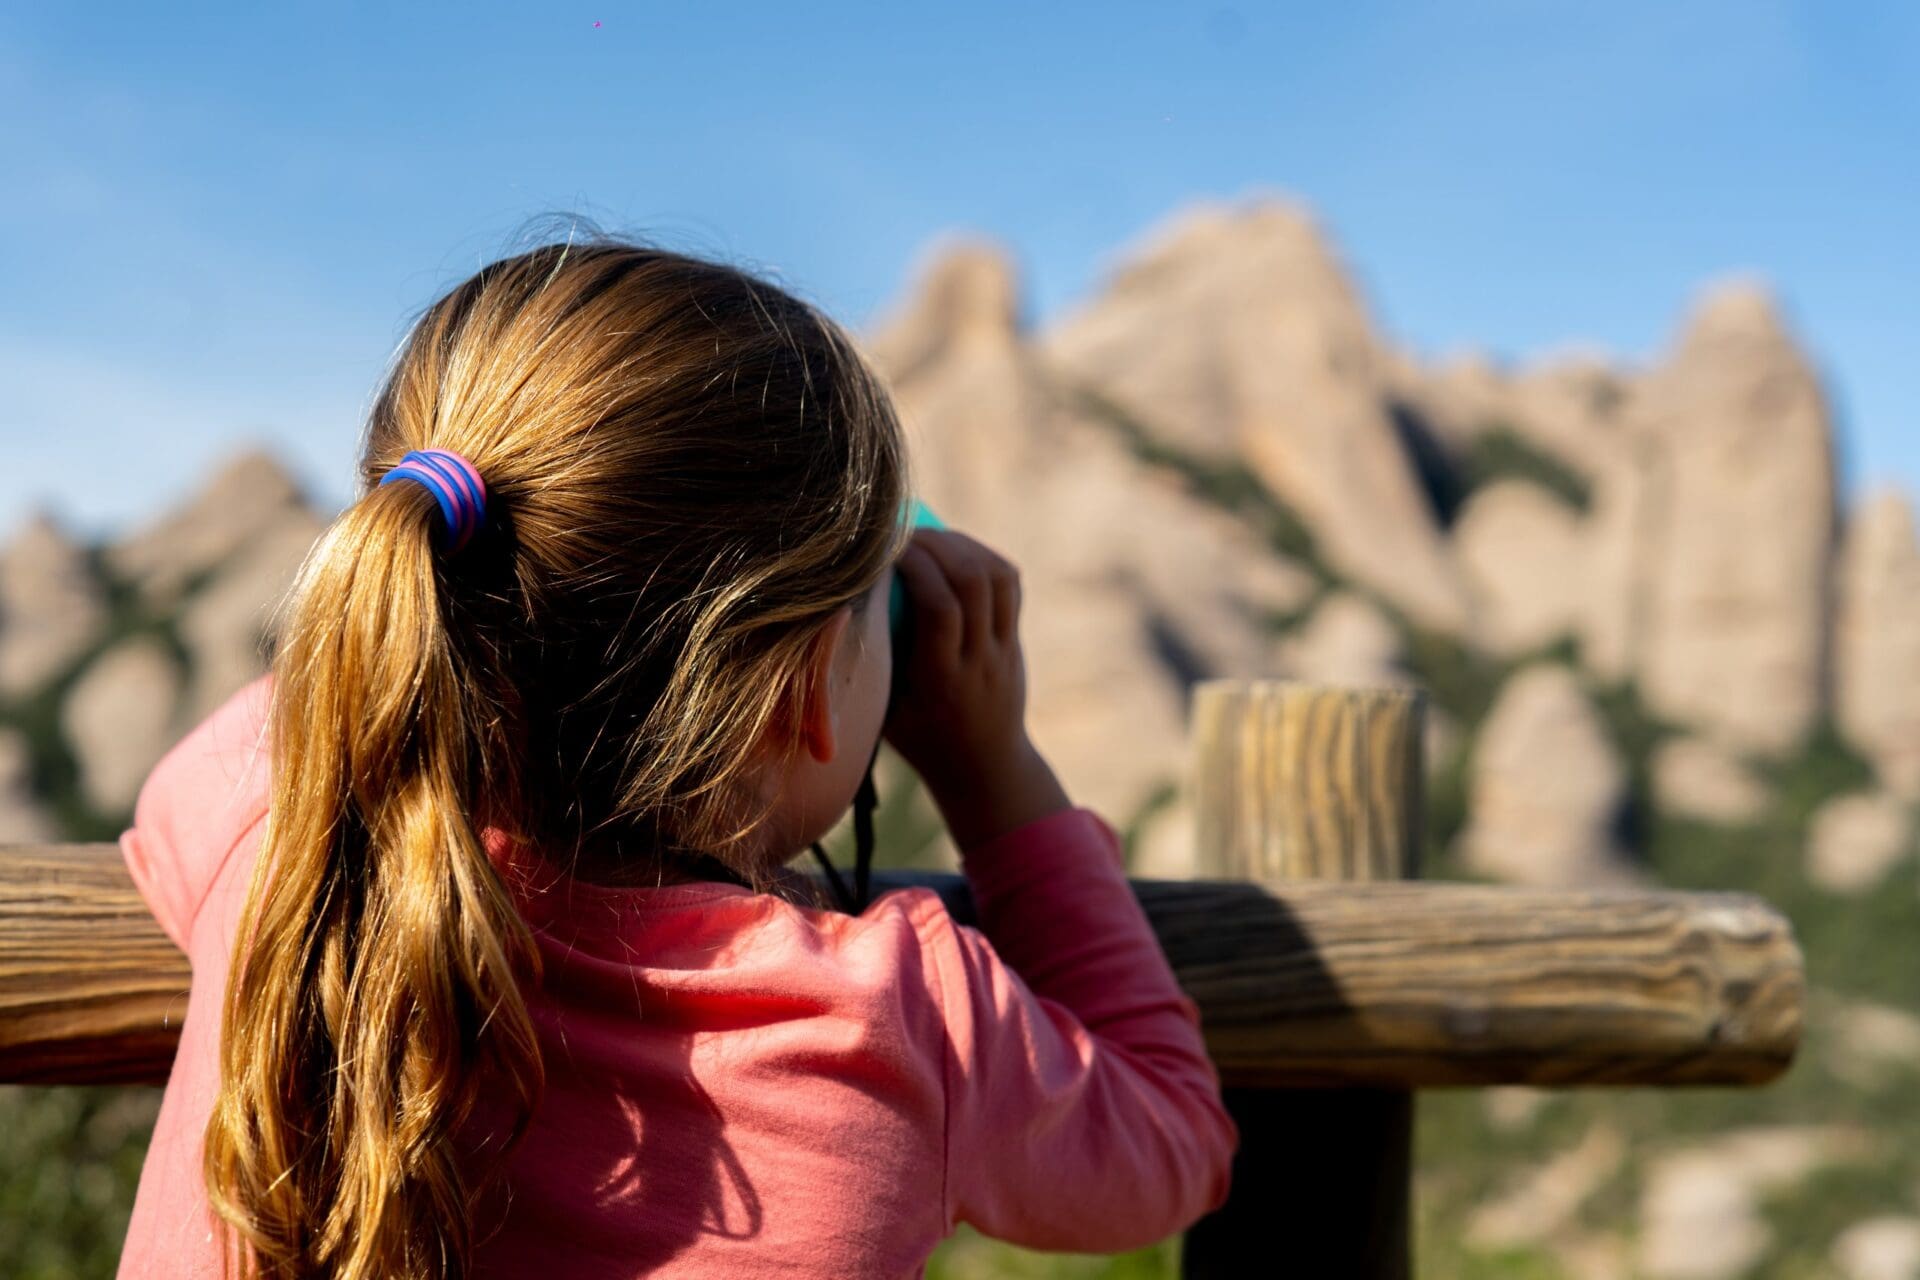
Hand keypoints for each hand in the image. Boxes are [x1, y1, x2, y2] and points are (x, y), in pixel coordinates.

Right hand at [883, 528, 1069, 850]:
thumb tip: (824, 615)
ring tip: (928, 538)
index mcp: (942, 680)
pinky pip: (1010, 583)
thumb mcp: (883, 715)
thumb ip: (864, 669)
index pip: (941, 607)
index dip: (918, 567)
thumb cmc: (919, 740)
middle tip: (903, 535)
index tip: (886, 551)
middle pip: (973, 583)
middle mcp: (979, 660)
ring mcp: (1004, 648)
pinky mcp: (1015, 639)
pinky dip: (982, 556)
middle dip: (938, 546)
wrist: (985, 768)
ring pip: (998, 577)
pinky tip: (953, 550)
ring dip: (962, 545)